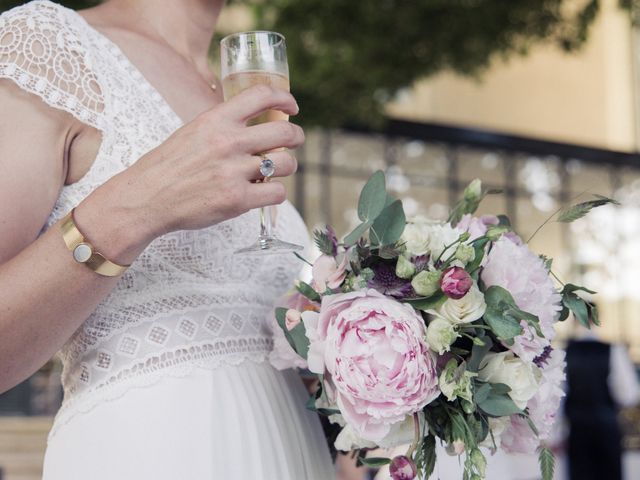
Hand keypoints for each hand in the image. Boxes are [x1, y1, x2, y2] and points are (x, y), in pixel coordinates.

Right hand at [100, 85, 302, 242]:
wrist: (146, 198)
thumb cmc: (170, 166)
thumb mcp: (193, 131)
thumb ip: (223, 125)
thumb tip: (254, 123)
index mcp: (216, 119)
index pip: (262, 95)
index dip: (285, 98)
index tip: (292, 107)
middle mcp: (228, 142)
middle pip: (285, 131)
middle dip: (297, 136)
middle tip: (294, 141)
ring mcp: (234, 172)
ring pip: (286, 163)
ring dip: (288, 166)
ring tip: (278, 170)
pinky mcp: (238, 200)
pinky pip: (278, 192)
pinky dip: (277, 192)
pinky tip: (266, 191)